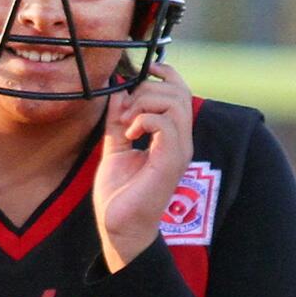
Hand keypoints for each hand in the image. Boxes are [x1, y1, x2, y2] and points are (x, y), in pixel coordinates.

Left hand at [93, 63, 192, 272]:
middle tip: (123, 113)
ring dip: (143, 104)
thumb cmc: (119, 194)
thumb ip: (118, 120)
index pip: (180, 93)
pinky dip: (144, 119)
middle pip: (178, 92)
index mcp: (170, 137)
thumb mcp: (115, 147)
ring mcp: (178, 151)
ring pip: (174, 103)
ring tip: (126, 125)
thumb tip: (119, 91)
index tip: (146, 70)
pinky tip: (129, 134)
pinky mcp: (170, 161)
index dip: (166, 75)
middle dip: (145, 91)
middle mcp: (180, 142)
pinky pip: (166, 123)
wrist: (119, 226)